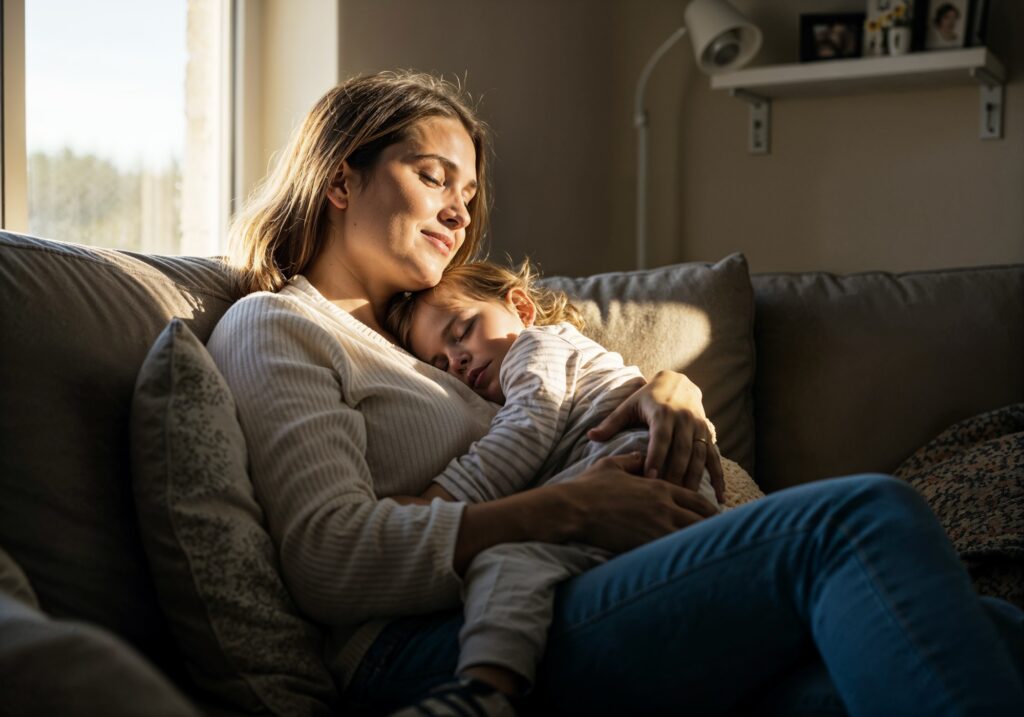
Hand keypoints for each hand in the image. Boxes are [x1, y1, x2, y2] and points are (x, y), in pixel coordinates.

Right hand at [560, 453, 717, 553]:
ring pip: (693, 538)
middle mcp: (664, 506)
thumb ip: (632, 461)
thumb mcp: (612, 465)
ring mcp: (657, 526)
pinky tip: (691, 566)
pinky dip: (685, 558)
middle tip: (722, 540)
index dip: (710, 511)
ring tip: (712, 555)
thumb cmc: (589, 487)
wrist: (573, 508)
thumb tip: (641, 457)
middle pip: (703, 521)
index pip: (697, 500)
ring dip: (703, 545)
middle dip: (714, 531)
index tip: (715, 519)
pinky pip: (675, 553)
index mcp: (659, 487)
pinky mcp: (646, 544)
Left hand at [587, 370, 723, 499]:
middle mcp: (684, 419)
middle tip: (668, 496)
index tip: (650, 479)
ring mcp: (698, 427)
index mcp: (663, 413)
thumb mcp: (629, 405)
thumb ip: (612, 423)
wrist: (678, 382)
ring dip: (695, 478)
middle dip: (675, 474)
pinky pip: (714, 457)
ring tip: (688, 500)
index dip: (656, 458)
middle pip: (681, 451)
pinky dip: (718, 477)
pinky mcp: (708, 435)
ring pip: (698, 456)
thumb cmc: (648, 397)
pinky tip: (719, 497)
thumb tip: (591, 436)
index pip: (660, 439)